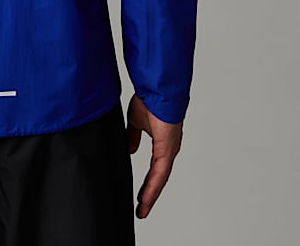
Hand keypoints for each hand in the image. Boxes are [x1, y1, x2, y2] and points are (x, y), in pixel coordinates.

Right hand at [126, 94, 182, 219]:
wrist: (156, 89)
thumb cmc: (149, 99)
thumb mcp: (135, 121)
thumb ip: (133, 136)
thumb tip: (130, 150)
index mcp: (161, 143)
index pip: (154, 169)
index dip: (148, 183)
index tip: (140, 197)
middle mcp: (168, 149)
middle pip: (159, 178)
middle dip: (150, 194)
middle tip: (142, 209)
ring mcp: (169, 151)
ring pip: (160, 179)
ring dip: (151, 194)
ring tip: (143, 208)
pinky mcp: (167, 150)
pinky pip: (160, 173)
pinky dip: (153, 187)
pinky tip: (146, 197)